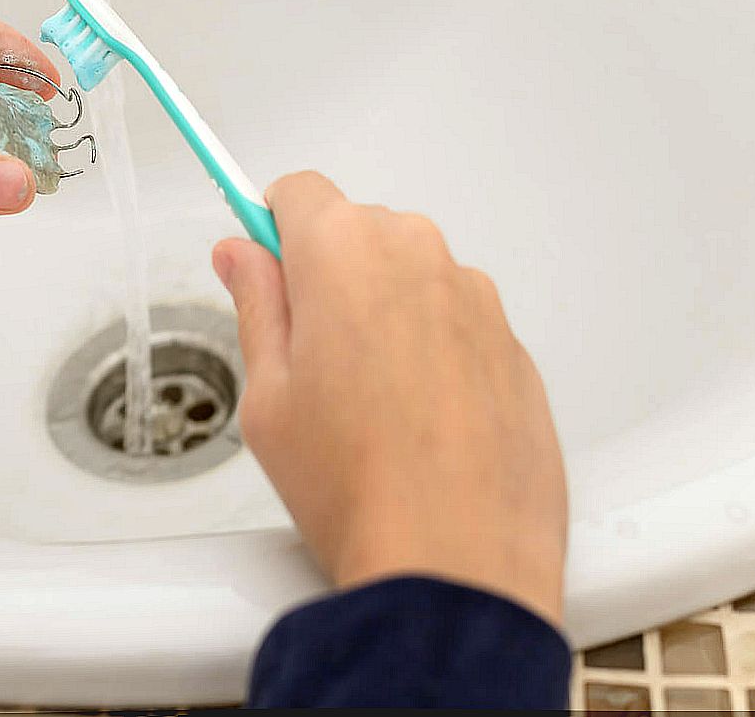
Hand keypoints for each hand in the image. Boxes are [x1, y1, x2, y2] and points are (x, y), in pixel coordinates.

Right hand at [211, 172, 567, 625]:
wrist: (457, 565)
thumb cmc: (358, 487)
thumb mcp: (268, 396)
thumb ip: (256, 304)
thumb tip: (241, 256)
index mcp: (345, 251)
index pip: (297, 190)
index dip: (270, 227)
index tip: (261, 265)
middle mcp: (419, 256)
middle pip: (357, 231)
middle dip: (326, 275)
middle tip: (304, 359)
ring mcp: (476, 299)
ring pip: (409, 276)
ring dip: (382, 312)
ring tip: (363, 405)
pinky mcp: (514, 344)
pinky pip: (455, 321)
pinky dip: (431, 351)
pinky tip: (414, 422)